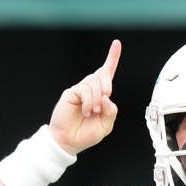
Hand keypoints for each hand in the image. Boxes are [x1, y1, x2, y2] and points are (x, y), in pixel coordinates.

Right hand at [49, 39, 121, 155]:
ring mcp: (80, 90)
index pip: (107, 73)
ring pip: (95, 83)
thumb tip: (107, 98)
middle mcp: (90, 89)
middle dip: (107, 85)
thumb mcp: (106, 126)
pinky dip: (88, 102)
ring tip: (91, 113)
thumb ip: (111, 112)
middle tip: (104, 101)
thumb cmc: (86, 134)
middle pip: (103, 74)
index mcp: (100, 95)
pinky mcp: (71, 93)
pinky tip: (85, 111)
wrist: (69, 141)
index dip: (112, 58)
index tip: (117, 43)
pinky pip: (85, 90)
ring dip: (96, 100)